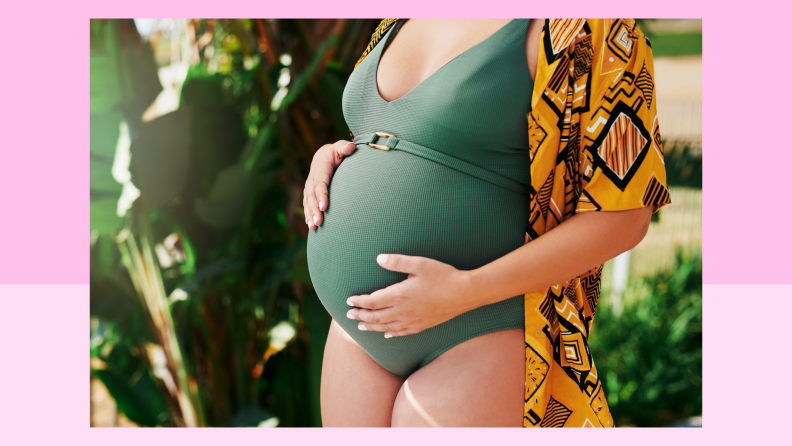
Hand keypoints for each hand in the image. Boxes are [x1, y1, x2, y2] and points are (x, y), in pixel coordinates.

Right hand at [303, 140, 356, 229]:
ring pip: (307, 201)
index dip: (321, 195)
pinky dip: (307, 214)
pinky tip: (310, 225)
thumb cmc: (337, 153)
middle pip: (312, 195)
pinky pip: (306, 204)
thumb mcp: (340, 147)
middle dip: (314, 209)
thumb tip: (352, 147)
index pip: (320, 182)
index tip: (324, 207)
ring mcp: (309, 186)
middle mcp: (312, 177)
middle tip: (319, 223)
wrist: (323, 156)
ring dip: (310, 214)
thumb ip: (345, 147)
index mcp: (321, 167)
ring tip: (314, 227)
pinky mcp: (309, 192)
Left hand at [345, 254, 475, 337]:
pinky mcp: (423, 325)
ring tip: (361, 326)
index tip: (349, 300)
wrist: (465, 293)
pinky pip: (402, 333)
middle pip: (375, 316)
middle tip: (349, 314)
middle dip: (360, 315)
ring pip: (386, 327)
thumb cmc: (443, 275)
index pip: (372, 301)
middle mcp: (403, 311)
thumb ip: (397, 261)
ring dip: (371, 326)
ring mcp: (413, 320)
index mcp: (400, 295)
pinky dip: (391, 333)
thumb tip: (378, 258)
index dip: (359, 301)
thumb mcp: (419, 263)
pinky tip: (387, 334)